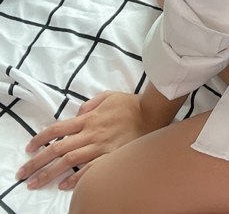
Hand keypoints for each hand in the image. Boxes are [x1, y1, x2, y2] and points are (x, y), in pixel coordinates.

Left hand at [15, 90, 161, 191]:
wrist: (152, 113)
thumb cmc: (130, 104)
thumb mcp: (109, 96)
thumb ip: (91, 104)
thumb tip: (77, 114)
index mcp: (88, 119)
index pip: (58, 129)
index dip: (41, 138)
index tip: (28, 148)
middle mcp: (90, 133)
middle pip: (58, 149)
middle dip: (38, 162)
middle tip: (22, 173)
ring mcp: (100, 147)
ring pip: (69, 162)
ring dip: (50, 173)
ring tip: (35, 183)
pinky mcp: (111, 157)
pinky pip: (91, 170)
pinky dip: (77, 179)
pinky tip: (65, 186)